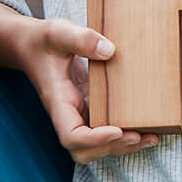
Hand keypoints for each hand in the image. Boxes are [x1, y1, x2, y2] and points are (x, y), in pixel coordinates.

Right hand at [18, 17, 160, 163]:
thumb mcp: (58, 32)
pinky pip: (104, 130)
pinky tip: (146, 127)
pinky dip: (124, 134)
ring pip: (96, 146)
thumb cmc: (43, 41)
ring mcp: (78, 113)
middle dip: (113, 148)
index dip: (94, 139)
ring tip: (151, 137)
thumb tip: (110, 50)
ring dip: (122, 146)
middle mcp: (68, 114)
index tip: (117, 130)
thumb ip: (81, 38)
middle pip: (85, 150)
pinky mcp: (89, 108)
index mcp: (58, 100)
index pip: (71, 135)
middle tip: (141, 136)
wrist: (31, 47)